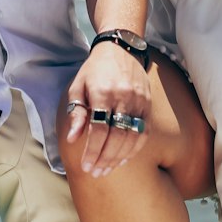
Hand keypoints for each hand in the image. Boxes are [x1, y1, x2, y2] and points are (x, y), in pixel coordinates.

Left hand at [63, 43, 150, 176]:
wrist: (120, 48)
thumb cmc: (94, 70)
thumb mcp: (78, 87)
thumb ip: (77, 113)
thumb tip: (73, 139)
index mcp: (103, 92)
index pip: (99, 129)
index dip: (93, 151)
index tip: (86, 166)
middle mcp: (123, 97)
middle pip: (117, 136)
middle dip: (105, 158)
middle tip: (96, 173)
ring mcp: (139, 101)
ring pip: (132, 137)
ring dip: (119, 157)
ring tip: (107, 169)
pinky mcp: (148, 104)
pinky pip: (143, 132)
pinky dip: (134, 149)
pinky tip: (123, 159)